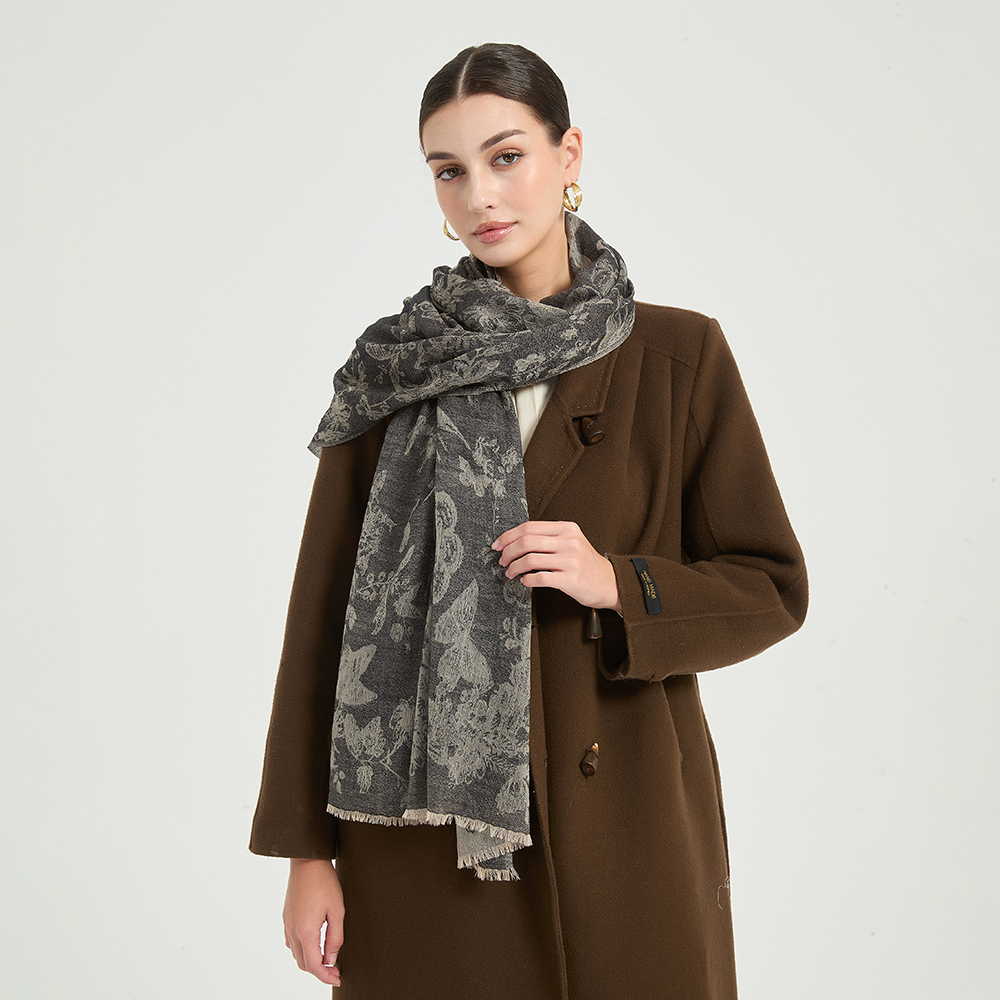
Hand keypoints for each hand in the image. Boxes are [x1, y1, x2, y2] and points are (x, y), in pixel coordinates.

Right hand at [283, 858, 344, 986]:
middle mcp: (292, 930)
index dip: (326, 976)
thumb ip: (335, 938)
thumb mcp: (337, 910)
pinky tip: (313, 944)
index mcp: (306, 931)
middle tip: (334, 969)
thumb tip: (331, 959)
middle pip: (303, 963)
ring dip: (309, 961)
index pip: (314, 965)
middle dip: (318, 971)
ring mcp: (287, 923)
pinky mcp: (286, 917)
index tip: (337, 977)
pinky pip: (291, 942)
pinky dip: (301, 949)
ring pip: (296, 954)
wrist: (307, 861)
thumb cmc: (324, 882)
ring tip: (326, 958)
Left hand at [492, 521, 621, 612]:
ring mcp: (571, 560)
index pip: (529, 527)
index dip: (508, 536)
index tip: (498, 544)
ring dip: (514, 567)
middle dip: (508, 552)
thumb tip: (514, 541)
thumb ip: (548, 538)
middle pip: (526, 541)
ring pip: (530, 559)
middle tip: (502, 560)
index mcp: (567, 528)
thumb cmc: (585, 564)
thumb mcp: (571, 542)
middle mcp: (569, 541)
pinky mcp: (571, 579)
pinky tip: (525, 581)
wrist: (610, 582)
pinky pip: (539, 578)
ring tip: (511, 572)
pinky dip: (527, 580)